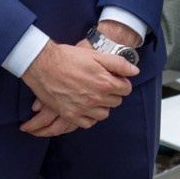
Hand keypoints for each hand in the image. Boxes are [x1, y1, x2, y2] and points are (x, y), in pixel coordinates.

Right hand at [18, 33, 135, 129]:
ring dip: (103, 106)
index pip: (125, 89)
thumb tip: (135, 72)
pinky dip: (90, 117)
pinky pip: (88, 123)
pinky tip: (87, 106)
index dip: (122, 82)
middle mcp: (95, 98)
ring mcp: (83, 109)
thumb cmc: (70, 57)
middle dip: (114, 93)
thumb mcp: (96, 55)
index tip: (116, 78)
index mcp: (104, 83)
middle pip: (116, 102)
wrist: (44, 65)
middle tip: (105, 84)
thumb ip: (119, 64)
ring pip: (104, 114)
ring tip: (96, 95)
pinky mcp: (70, 115)